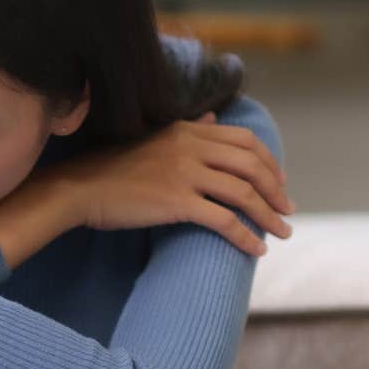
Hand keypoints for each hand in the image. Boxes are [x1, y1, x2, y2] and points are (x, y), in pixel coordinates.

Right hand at [55, 112, 294, 256]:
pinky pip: (224, 220)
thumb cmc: (113, 167)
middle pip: (252, 166)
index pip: (246, 141)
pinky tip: (256, 249)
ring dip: (269, 216)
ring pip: (244, 193)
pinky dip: (245, 237)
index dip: (270, 163)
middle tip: (287, 211)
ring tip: (281, 233)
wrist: (80, 187)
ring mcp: (185, 174)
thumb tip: (212, 120)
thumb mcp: (155, 139)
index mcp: (189, 131)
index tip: (279, 183)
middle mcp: (191, 147)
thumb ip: (188, 130)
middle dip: (276, 191)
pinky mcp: (176, 202)